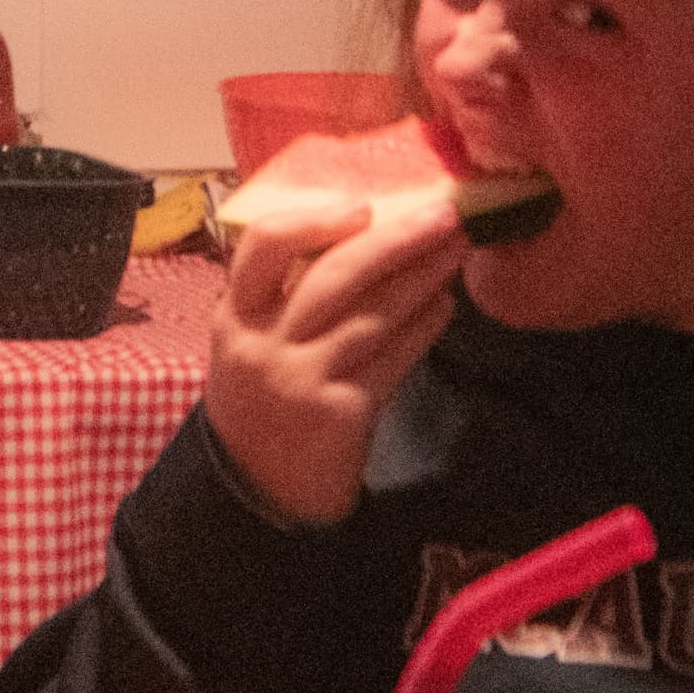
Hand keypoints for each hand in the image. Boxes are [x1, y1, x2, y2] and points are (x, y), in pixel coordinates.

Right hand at [204, 187, 466, 526]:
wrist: (259, 486)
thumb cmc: (265, 395)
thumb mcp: (255, 339)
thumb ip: (290, 292)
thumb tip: (370, 230)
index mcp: (236, 314)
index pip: (263, 246)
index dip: (314, 220)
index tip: (363, 206)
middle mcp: (263, 343)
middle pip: (333, 277)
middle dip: (396, 240)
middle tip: (445, 214)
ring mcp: (300, 380)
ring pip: (372, 316)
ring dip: (422, 277)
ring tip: (457, 251)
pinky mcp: (338, 412)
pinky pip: (391, 358)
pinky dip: (422, 328)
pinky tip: (445, 307)